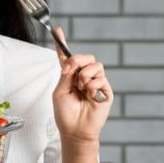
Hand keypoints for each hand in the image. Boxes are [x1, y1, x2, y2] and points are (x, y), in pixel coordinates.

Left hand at [52, 28, 112, 146]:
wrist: (75, 131)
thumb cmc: (65, 114)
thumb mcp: (59, 92)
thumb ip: (65, 74)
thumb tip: (71, 62)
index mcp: (70, 77)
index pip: (67, 58)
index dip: (62, 44)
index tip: (58, 31)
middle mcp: (83, 78)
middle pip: (85, 57)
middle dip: (77, 60)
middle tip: (69, 72)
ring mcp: (95, 84)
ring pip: (96, 65)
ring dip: (85, 75)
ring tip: (82, 88)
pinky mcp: (105, 92)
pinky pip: (101, 79)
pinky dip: (93, 86)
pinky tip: (89, 96)